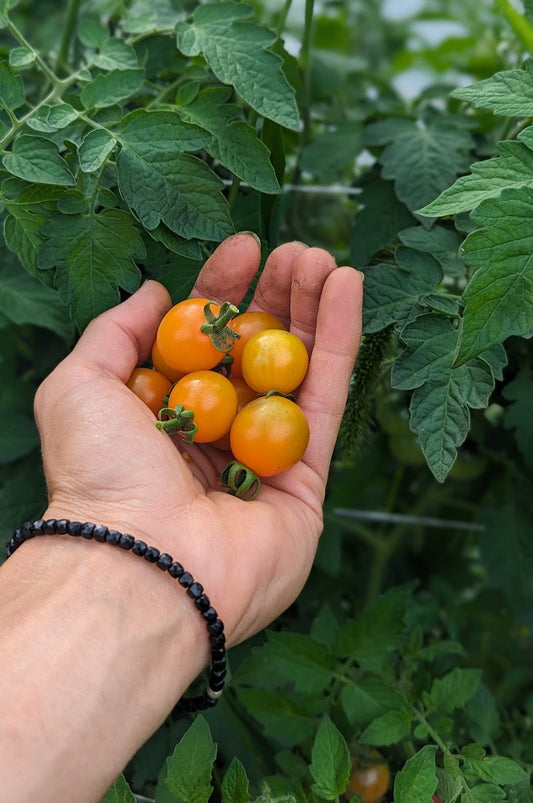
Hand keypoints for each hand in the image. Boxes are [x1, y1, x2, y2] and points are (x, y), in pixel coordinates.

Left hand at [38, 233, 362, 645]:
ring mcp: (263, 459)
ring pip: (297, 371)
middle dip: (277, 297)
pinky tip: (348, 289)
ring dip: (316, 310)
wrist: (142, 563)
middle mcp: (214, 435)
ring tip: (327, 258)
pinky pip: (327, 402)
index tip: (244, 248)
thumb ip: (116, 331)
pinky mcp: (307, 483)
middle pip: (255, 351)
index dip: (225, 291)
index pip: (203, 339)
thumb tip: (155, 291)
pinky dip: (341, 343)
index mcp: (162, 415)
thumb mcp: (79, 384)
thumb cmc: (98, 475)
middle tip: (296, 252)